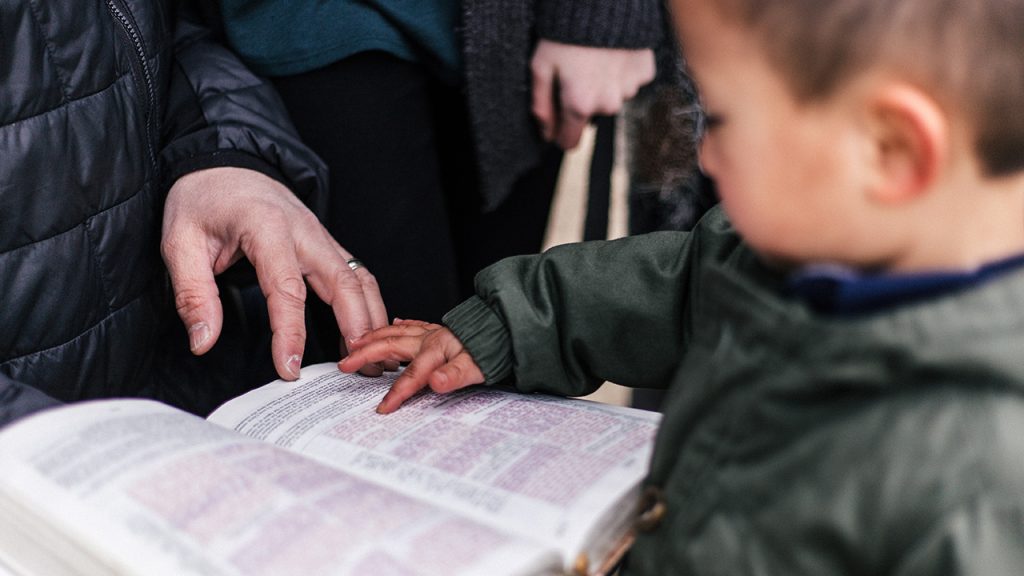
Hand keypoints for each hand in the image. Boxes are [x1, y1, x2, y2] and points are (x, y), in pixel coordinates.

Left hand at [161, 166, 388, 379]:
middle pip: (344, 283)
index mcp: (267, 227)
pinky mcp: (327, 244)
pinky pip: (357, 275)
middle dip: (357, 328)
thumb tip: (203, 341)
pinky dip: (369, 305)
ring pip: (360, 279)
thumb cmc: (203, 199)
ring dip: (372, 318)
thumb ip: (193, 294)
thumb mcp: (180, 243)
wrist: (225, 162)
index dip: (290, 333)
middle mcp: (305, 231)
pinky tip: (367, 332)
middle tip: (360, 370)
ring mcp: (321, 236)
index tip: (289, 369)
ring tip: (374, 358)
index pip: (287, 289)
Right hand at [339, 320, 484, 412]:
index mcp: (437, 349)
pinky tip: (395, 324)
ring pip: (397, 332)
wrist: (509, 328)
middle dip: (366, 355)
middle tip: (346, 363)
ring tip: (356, 342)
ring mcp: (434, 332)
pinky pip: (414, 325)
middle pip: (392, 346)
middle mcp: (431, 338)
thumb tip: (436, 383)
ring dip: (375, 337)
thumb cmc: (494, 349)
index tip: (382, 409)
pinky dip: (400, 325)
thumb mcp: (479, 367)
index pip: (411, 376)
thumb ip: (456, 375)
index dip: (396, 393)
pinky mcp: (440, 330)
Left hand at [531, 40, 655, 148]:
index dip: (560, 133)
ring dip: (603, 86)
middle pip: (591, 116)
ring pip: (612, 98)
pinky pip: (630, 81)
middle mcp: (608, 104)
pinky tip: (612, 54)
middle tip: (575, 73)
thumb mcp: (540, 67)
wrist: (603, 2)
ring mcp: (629, 89)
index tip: (557, 121)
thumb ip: (541, 105)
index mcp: (580, 105)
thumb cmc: (565, 34)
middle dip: (582, 102)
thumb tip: (546, 134)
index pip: (569, 141)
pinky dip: (621, 72)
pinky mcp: (644, 73)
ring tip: (594, 60)